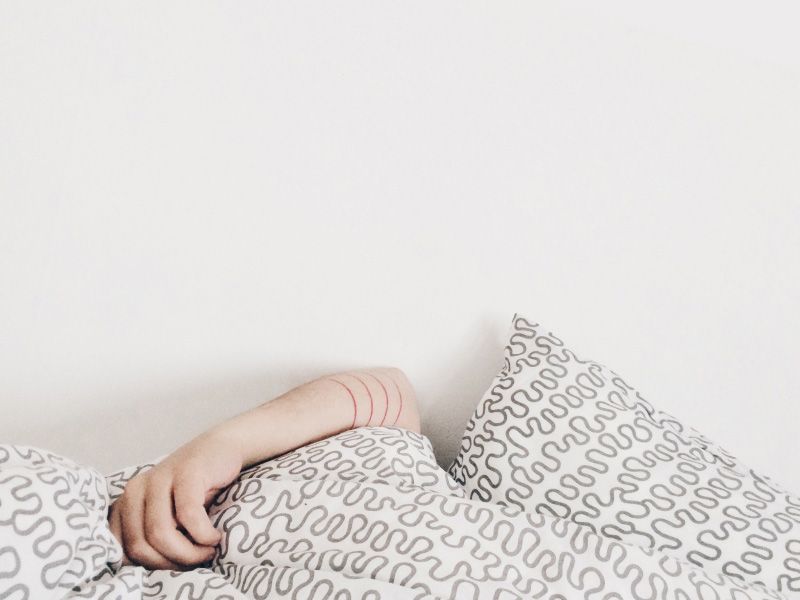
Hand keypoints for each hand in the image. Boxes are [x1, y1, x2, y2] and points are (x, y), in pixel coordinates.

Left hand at [108, 432, 242, 568]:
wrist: (222, 448)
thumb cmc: (196, 488)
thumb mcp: (168, 512)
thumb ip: (150, 533)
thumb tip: (147, 572)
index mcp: (126, 501)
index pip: (122, 549)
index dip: (149, 566)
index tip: (175, 565)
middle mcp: (136, 488)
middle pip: (140, 545)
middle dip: (170, 563)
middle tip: (196, 561)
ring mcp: (160, 478)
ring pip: (160, 533)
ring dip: (188, 553)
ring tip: (208, 551)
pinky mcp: (186, 473)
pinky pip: (188, 515)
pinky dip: (203, 534)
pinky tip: (214, 536)